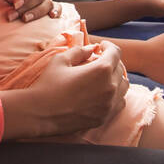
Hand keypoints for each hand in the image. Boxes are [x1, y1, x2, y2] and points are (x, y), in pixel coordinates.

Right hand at [6, 40, 127, 136]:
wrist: (40, 114)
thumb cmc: (48, 84)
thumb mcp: (61, 60)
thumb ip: (79, 51)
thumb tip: (92, 48)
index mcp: (101, 69)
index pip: (115, 52)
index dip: (108, 46)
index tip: (101, 46)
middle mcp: (110, 87)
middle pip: (120, 68)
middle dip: (111, 61)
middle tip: (99, 59)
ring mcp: (109, 104)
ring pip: (123, 85)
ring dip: (116, 77)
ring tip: (103, 76)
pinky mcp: (105, 117)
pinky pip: (120, 102)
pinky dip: (116, 94)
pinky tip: (104, 92)